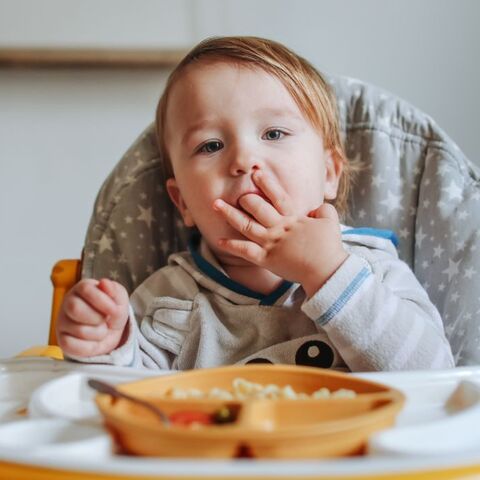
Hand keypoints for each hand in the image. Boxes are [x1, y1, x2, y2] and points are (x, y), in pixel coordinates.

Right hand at [56, 278, 129, 356]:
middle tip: (105, 319)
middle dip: (97, 318)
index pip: (85, 289)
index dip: (102, 301)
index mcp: (83, 288)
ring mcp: (63, 322)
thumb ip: (114, 290)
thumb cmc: (112, 312)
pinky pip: (73, 346)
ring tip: (101, 329)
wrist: (111, 332)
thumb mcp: (120, 299)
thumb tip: (104, 283)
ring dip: (99, 333)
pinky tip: (93, 340)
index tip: (114, 309)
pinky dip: (90, 347)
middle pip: (75, 308)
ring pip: (79, 330)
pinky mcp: (62, 340)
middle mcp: (68, 302)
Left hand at [213, 171, 347, 296]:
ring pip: (246, 226)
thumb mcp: (330, 221)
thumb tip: (314, 208)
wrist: (326, 270)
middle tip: (237, 193)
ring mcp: (270, 243)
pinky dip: (232, 246)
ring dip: (229, 215)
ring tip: (215, 205)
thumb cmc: (329, 247)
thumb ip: (322, 210)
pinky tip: (219, 240)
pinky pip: (245, 251)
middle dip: (246, 199)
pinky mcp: (266, 259)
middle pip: (257, 208)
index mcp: (293, 218)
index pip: (278, 196)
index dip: (266, 184)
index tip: (256, 173)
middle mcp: (278, 228)